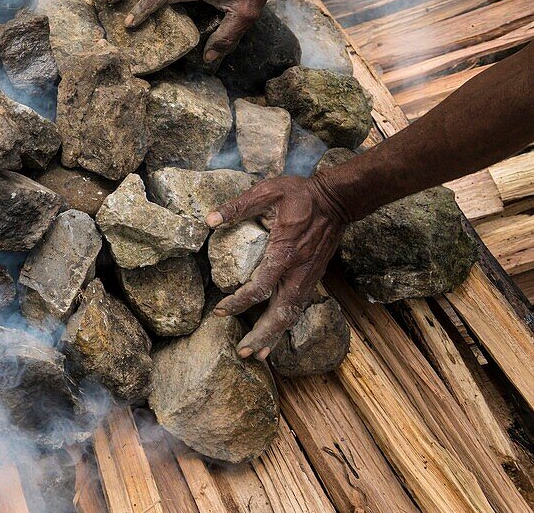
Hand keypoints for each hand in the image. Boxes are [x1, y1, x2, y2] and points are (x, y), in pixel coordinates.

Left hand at [205, 175, 350, 358]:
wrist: (337, 200)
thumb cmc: (301, 194)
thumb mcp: (267, 191)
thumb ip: (238, 206)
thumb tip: (210, 220)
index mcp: (284, 252)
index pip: (259, 288)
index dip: (239, 302)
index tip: (220, 310)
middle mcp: (298, 271)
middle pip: (280, 313)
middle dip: (261, 335)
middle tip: (242, 352)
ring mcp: (308, 276)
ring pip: (292, 314)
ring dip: (275, 336)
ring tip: (258, 355)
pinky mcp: (313, 277)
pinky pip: (299, 307)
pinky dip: (286, 324)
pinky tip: (275, 335)